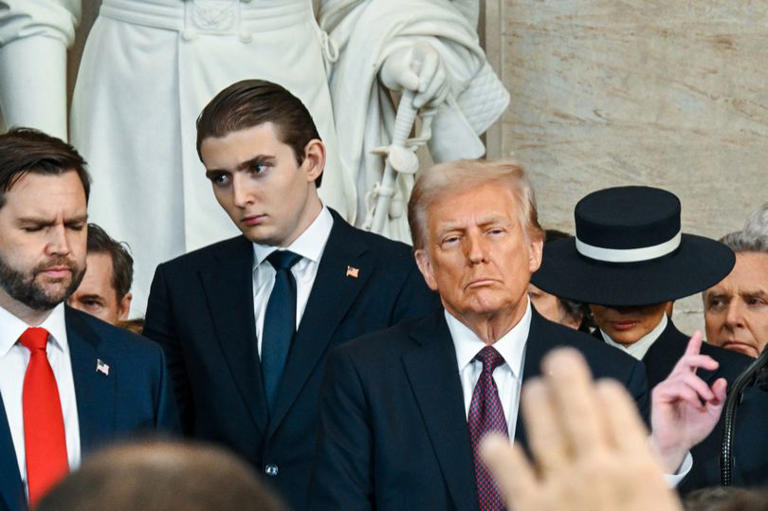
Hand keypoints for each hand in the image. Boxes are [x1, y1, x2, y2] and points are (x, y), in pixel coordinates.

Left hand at [379, 42, 448, 108]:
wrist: (398, 74)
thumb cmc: (395, 69)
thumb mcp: (394, 70)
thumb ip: (403, 76)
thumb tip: (416, 86)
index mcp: (425, 49)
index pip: (432, 59)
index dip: (428, 75)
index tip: (419, 89)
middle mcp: (437, 60)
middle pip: (440, 76)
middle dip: (428, 93)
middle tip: (415, 104)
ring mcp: (441, 74)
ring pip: (443, 89)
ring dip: (431, 101)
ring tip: (415, 107)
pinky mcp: (442, 88)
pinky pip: (442, 98)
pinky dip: (433, 107)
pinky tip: (421, 112)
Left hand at [480, 348, 682, 510]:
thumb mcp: (655, 506)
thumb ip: (637, 478)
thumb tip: (622, 444)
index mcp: (640, 473)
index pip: (619, 416)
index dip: (606, 397)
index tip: (600, 385)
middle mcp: (601, 473)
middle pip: (581, 414)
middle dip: (569, 382)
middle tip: (559, 357)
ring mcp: (566, 490)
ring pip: (548, 435)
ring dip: (540, 406)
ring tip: (533, 385)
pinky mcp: (534, 509)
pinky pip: (514, 477)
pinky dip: (502, 457)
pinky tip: (492, 441)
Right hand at [650, 331, 726, 471]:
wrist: (677, 444)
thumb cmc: (689, 429)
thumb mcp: (711, 413)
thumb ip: (717, 397)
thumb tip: (720, 381)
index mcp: (686, 385)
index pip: (689, 362)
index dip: (693, 347)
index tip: (697, 334)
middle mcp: (675, 383)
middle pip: (686, 361)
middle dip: (700, 358)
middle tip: (714, 364)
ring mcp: (666, 387)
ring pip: (686, 376)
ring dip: (701, 388)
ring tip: (706, 401)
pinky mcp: (660, 394)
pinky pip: (679, 387)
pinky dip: (691, 396)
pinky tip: (695, 404)